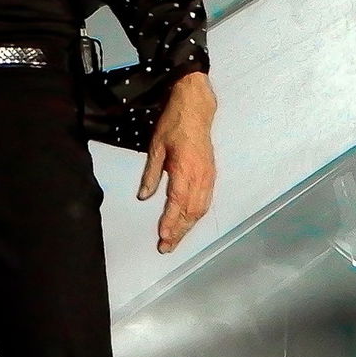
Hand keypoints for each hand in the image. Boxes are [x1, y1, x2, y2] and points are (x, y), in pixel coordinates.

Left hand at [137, 72, 216, 254]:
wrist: (196, 109)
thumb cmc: (173, 124)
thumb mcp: (156, 147)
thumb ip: (151, 174)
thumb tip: (144, 197)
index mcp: (184, 169)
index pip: (177, 203)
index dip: (170, 222)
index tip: (162, 237)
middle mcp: (199, 176)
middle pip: (190, 212)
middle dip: (178, 232)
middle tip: (165, 247)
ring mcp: (208, 176)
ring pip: (199, 209)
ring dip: (187, 227)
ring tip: (174, 240)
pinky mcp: (211, 174)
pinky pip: (206, 201)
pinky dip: (196, 216)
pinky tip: (188, 223)